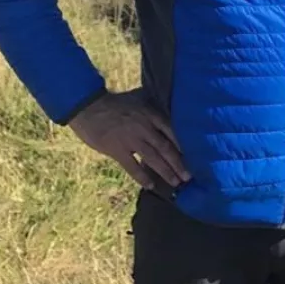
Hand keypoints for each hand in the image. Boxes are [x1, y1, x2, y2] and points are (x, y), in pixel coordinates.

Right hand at [68, 89, 189, 190]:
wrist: (89, 107)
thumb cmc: (115, 102)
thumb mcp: (139, 98)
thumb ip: (154, 106)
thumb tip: (171, 105)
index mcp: (152, 115)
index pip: (173, 132)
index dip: (184, 145)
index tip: (195, 155)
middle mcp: (145, 128)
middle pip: (166, 148)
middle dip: (179, 163)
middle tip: (189, 176)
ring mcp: (131, 140)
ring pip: (153, 158)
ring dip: (166, 171)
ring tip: (176, 182)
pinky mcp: (117, 150)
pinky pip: (132, 166)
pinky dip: (142, 176)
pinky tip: (150, 185)